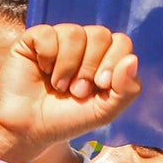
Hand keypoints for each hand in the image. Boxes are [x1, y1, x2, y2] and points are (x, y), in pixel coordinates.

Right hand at [0, 25, 139, 162]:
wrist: (29, 130)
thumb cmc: (66, 120)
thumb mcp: (104, 111)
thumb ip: (126, 90)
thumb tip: (132, 59)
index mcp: (102, 58)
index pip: (120, 42)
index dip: (113, 62)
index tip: (99, 86)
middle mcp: (82, 46)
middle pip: (100, 34)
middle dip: (90, 67)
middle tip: (76, 91)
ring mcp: (57, 40)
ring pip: (74, 33)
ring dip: (68, 65)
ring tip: (59, 85)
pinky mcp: (32, 40)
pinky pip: (48, 33)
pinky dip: (48, 55)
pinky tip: (42, 70)